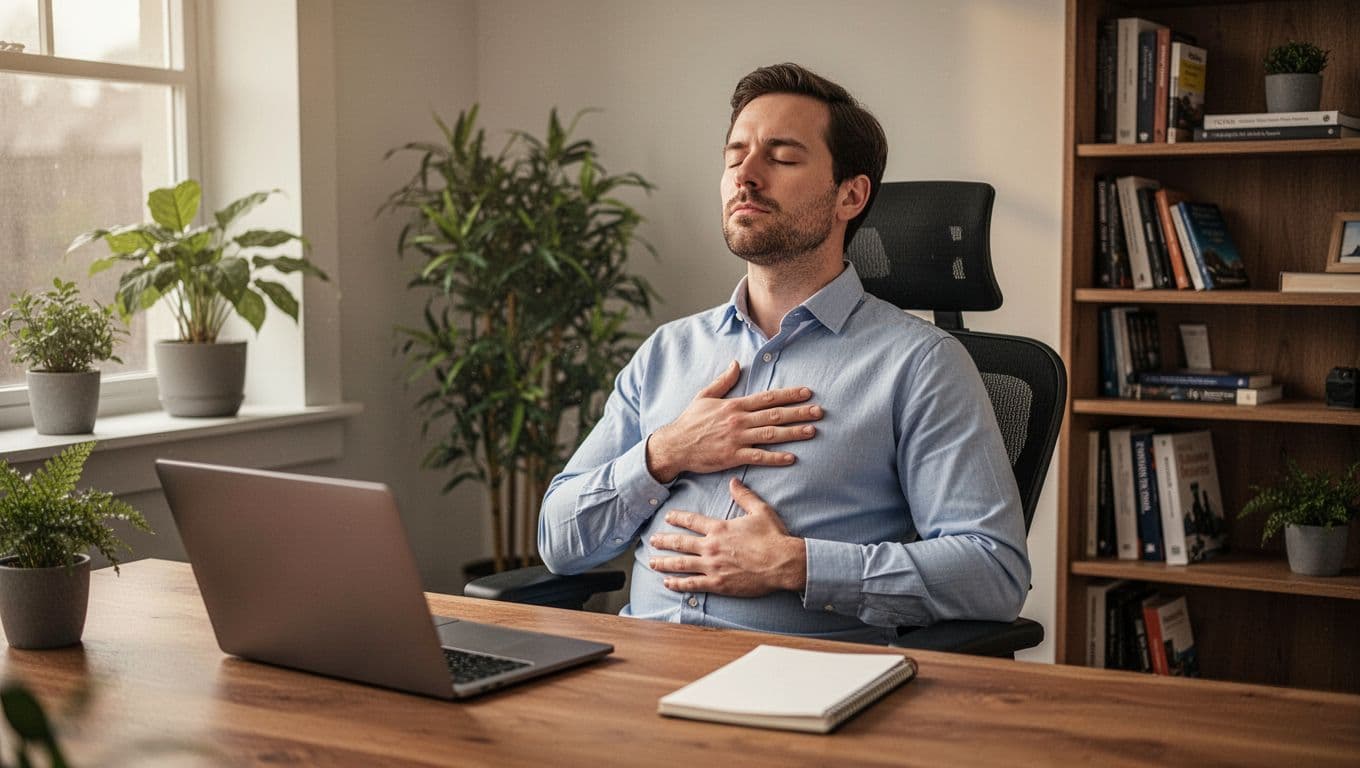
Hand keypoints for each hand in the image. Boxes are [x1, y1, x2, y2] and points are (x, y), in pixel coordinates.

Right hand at [645, 360, 822, 482]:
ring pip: (771, 435)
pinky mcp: (733, 456)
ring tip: (812, 431)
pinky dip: (775, 458)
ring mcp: (737, 439)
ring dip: (793, 433)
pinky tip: (791, 458)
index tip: (807, 392)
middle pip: (775, 415)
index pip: (768, 397)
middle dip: (799, 412)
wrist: (675, 446)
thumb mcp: (704, 396)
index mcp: (735, 405)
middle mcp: (739, 420)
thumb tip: (736, 363)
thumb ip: (723, 381)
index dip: (789, 394)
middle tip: (819, 411)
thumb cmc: (690, 421)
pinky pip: (758, 457)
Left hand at [648, 478, 806, 595]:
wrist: (783, 563)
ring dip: (665, 562)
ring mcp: (713, 566)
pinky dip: (678, 583)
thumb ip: (744, 496)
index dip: (677, 518)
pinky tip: (668, 583)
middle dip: (664, 541)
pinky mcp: (718, 583)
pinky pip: (692, 584)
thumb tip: (733, 481)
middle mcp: (711, 546)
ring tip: (652, 562)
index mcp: (719, 528)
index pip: (691, 521)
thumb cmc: (774, 537)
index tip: (667, 517)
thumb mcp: (760, 510)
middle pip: (680, 543)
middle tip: (652, 541)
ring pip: (681, 564)